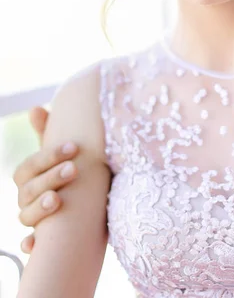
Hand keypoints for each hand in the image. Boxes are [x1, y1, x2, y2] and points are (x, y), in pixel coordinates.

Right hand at [13, 107, 79, 252]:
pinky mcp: (44, 240)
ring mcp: (34, 220)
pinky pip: (31, 246)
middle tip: (73, 169)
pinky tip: (35, 243)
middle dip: (50, 177)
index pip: (30, 165)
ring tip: (57, 200)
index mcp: (29, 177)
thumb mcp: (63, 154)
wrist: (86, 209)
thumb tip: (35, 108)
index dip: (49, 156)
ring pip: (26, 216)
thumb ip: (49, 132)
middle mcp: (26, 199)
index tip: (74, 147)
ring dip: (40, 208)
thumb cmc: (71, 173)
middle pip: (29, 189)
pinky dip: (31, 244)